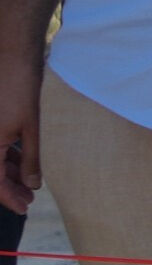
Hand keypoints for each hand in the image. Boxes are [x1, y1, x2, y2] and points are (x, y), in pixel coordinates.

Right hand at [0, 51, 39, 215]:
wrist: (10, 55)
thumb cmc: (20, 89)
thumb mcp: (30, 128)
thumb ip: (31, 160)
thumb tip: (32, 185)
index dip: (9, 198)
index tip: (24, 209)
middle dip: (9, 187)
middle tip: (29, 199)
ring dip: (8, 172)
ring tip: (29, 183)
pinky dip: (5, 155)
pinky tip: (22, 161)